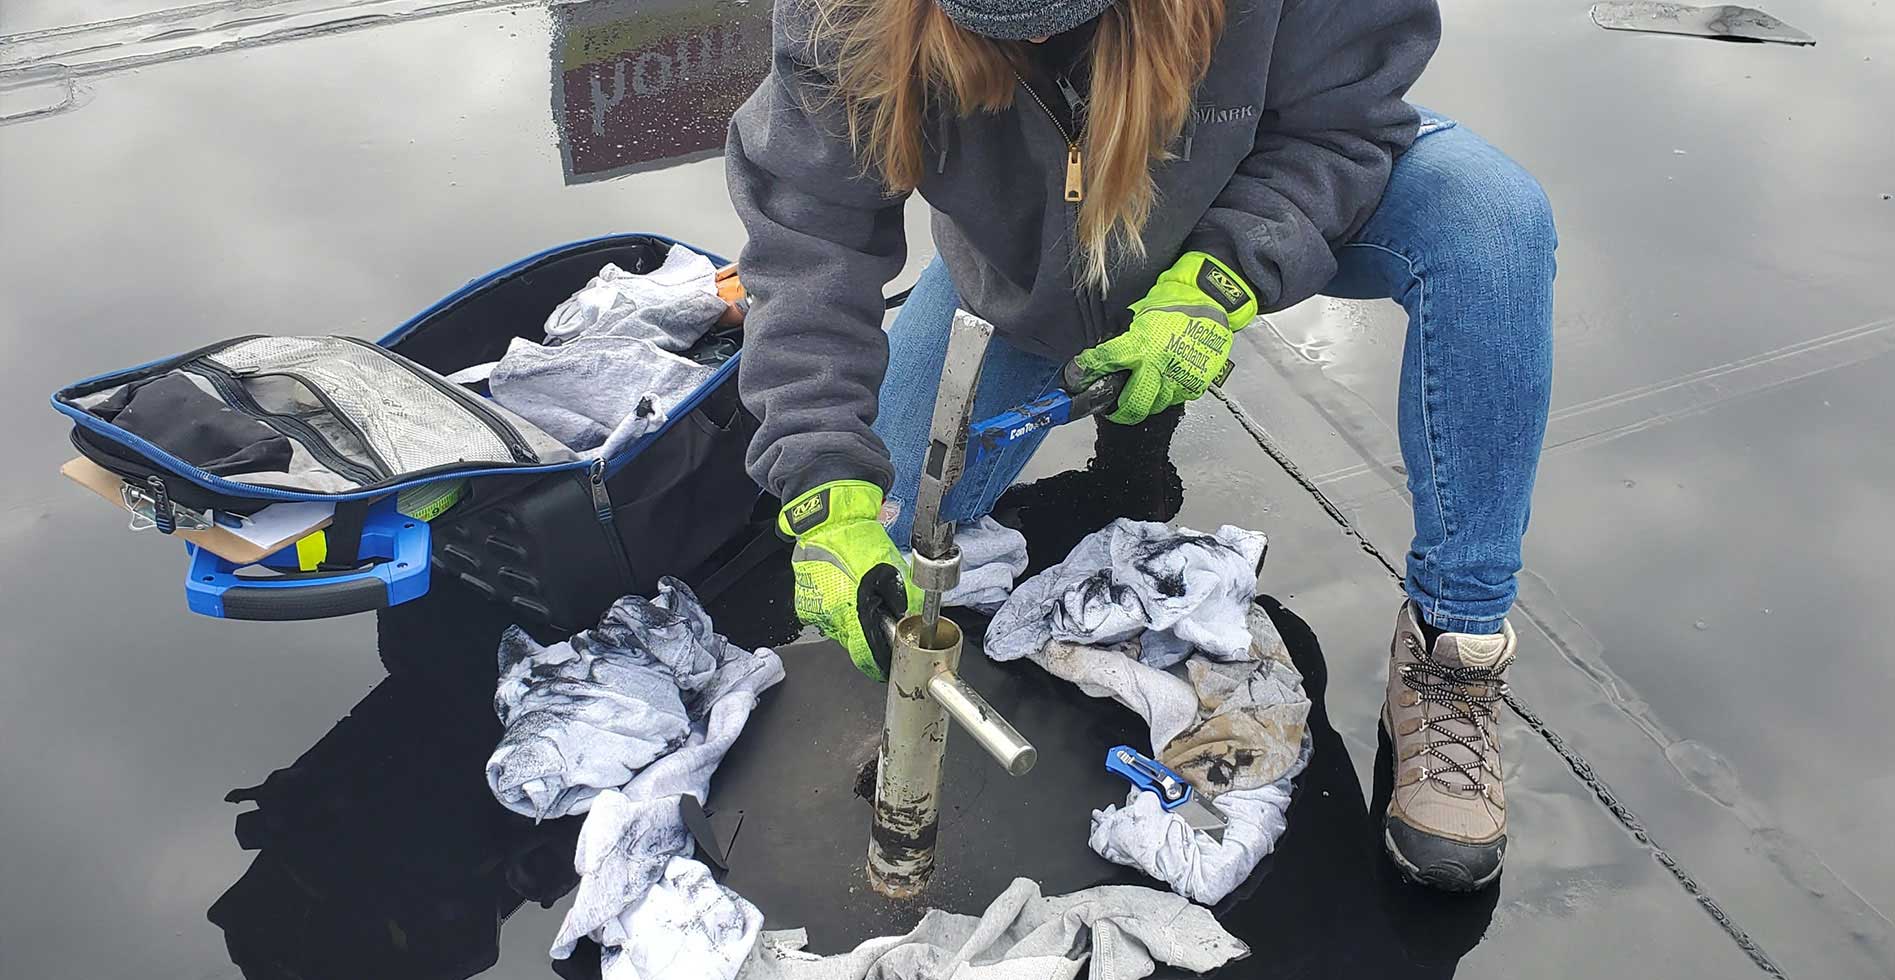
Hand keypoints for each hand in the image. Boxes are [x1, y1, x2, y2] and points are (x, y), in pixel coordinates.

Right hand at [779, 480, 920, 680]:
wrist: (827, 520)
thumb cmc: (857, 540)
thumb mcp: (891, 571)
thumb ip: (902, 601)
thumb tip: (908, 619)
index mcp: (851, 612)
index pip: (865, 655)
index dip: (879, 662)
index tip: (887, 664)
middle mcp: (829, 617)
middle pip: (853, 642)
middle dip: (867, 633)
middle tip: (879, 612)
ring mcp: (814, 610)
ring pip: (839, 629)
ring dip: (852, 620)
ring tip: (860, 594)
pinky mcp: (805, 601)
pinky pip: (827, 614)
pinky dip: (838, 608)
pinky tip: (845, 588)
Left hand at [1073, 252, 1257, 424]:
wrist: (1210, 301)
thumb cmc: (1174, 304)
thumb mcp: (1139, 315)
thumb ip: (1121, 339)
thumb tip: (1101, 358)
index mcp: (1142, 345)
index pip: (1105, 362)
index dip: (1085, 370)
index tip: (1076, 376)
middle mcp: (1160, 366)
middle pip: (1131, 405)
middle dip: (1117, 411)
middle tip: (1110, 407)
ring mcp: (1179, 378)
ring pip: (1153, 406)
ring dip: (1142, 403)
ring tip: (1137, 392)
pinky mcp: (1195, 384)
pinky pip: (1173, 400)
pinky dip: (1164, 395)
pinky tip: (1160, 384)